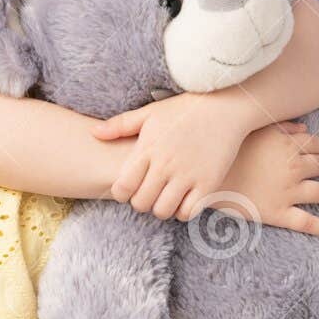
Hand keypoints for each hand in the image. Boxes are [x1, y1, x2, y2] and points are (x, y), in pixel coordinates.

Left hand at [94, 92, 252, 220]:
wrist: (225, 106)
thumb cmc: (184, 109)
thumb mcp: (149, 112)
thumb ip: (120, 125)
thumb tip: (93, 133)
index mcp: (147, 149)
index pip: (123, 186)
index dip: (122, 193)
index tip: (128, 189)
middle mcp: (166, 164)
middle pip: (142, 203)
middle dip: (141, 202)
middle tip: (147, 194)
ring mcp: (188, 175)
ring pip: (164, 211)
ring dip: (161, 209)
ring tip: (165, 198)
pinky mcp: (209, 182)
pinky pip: (189, 212)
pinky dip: (183, 211)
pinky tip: (184, 199)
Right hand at [212, 121, 318, 236]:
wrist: (206, 178)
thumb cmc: (225, 151)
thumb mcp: (253, 130)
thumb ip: (280, 126)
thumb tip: (302, 126)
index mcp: (287, 146)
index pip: (315, 144)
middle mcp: (294, 168)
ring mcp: (289, 192)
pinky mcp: (280, 213)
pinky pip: (307, 222)